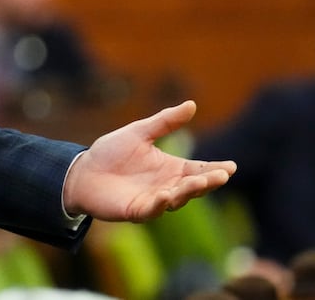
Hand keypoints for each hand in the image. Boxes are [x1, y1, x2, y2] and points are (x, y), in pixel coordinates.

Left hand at [62, 100, 234, 221]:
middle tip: (221, 175)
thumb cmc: (111, 152)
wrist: (82, 170)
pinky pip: (152, 210)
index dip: (215, 169)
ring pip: (177, 199)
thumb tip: (192, 104)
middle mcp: (167, 186)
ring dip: (188, 191)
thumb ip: (165, 122)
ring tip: (198, 181)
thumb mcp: (140, 132)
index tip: (231, 166)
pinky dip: (160, 204)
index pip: (200, 170)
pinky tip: (166, 196)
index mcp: (172, 168)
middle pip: (193, 186)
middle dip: (208, 181)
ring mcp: (154, 200)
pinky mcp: (136, 210)